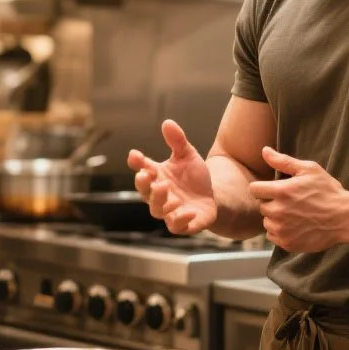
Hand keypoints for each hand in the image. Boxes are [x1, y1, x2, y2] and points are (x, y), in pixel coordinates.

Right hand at [128, 120, 216, 234]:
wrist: (214, 195)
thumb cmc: (194, 176)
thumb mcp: (187, 155)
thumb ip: (177, 141)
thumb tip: (167, 122)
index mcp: (157, 177)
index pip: (142, 169)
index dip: (137, 163)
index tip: (134, 155)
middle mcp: (160, 195)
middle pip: (145, 193)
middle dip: (144, 185)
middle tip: (146, 175)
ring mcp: (171, 211)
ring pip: (158, 211)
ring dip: (159, 201)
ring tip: (166, 188)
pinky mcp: (185, 224)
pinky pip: (178, 227)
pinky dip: (181, 221)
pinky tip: (189, 211)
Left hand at [248, 147, 348, 252]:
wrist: (345, 218)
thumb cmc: (328, 191)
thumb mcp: (309, 170)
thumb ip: (283, 161)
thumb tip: (264, 151)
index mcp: (281, 191)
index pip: (254, 189)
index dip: (264, 188)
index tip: (276, 190)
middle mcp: (278, 211)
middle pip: (262, 206)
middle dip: (272, 203)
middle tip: (290, 203)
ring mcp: (282, 229)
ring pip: (267, 222)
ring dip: (275, 218)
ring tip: (294, 215)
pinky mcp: (287, 243)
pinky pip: (274, 236)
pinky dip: (281, 232)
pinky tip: (296, 226)